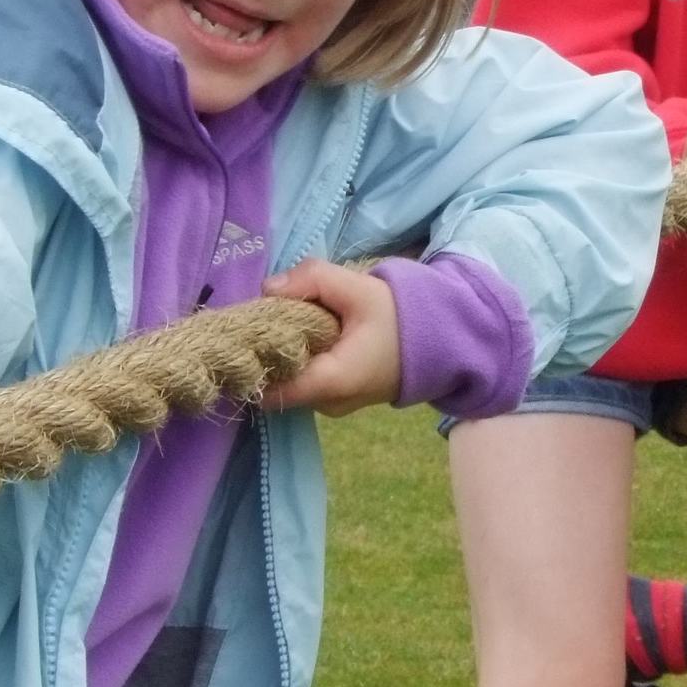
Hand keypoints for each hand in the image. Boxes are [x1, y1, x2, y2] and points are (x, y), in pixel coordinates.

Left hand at [261, 259, 401, 415]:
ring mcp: (332, 406)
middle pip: (277, 383)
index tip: (247, 331)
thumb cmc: (400, 317)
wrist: (439, 342)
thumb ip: (313, 279)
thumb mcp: (359, 288)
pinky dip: (300, 360)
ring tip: (289, 320)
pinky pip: (305, 382)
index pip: (269, 389)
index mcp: (331, 383)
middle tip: (269, 316)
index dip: (251, 362)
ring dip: (284, 354)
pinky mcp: (336, 399)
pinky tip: (306, 334)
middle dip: (267, 352)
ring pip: (290, 382)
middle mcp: (327, 404)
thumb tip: (268, 288)